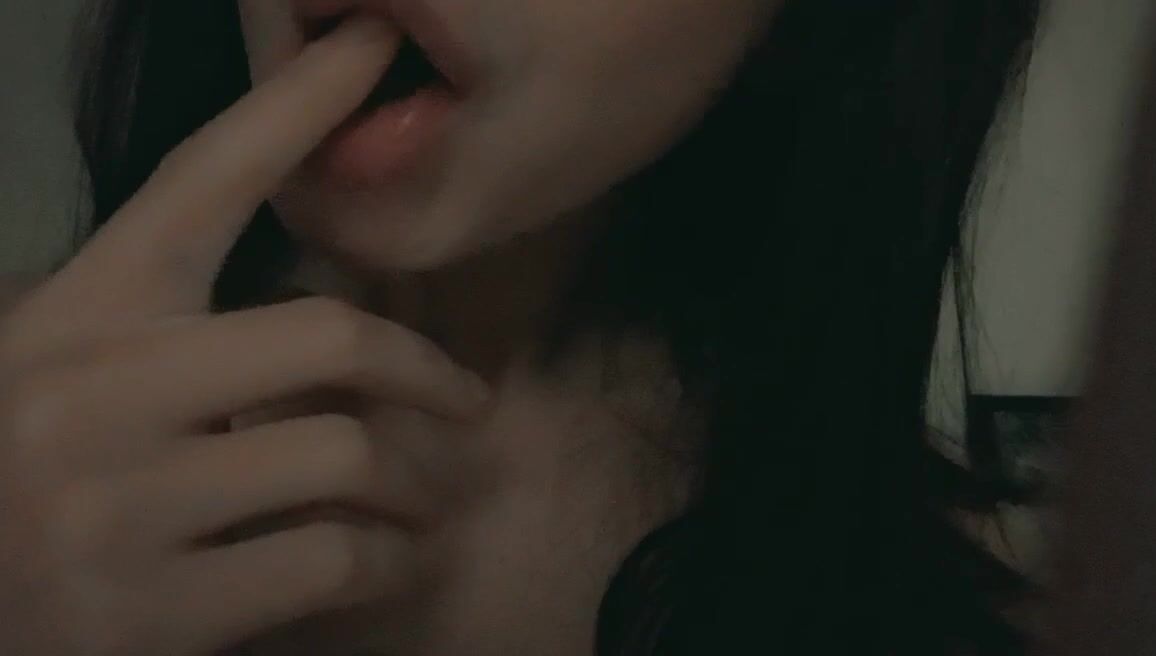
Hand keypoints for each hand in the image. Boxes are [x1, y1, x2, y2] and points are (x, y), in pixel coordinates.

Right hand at [0, 16, 489, 655]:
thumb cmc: (20, 485)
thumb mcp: (59, 376)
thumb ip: (144, 327)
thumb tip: (265, 278)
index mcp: (78, 316)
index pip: (201, 180)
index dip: (296, 105)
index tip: (374, 43)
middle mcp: (91, 392)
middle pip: (327, 336)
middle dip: (425, 370)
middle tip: (467, 400)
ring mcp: (117, 505)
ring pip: (345, 456)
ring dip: (410, 486)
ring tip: (420, 502)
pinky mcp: (148, 613)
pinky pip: (331, 560)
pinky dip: (387, 563)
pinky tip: (387, 563)